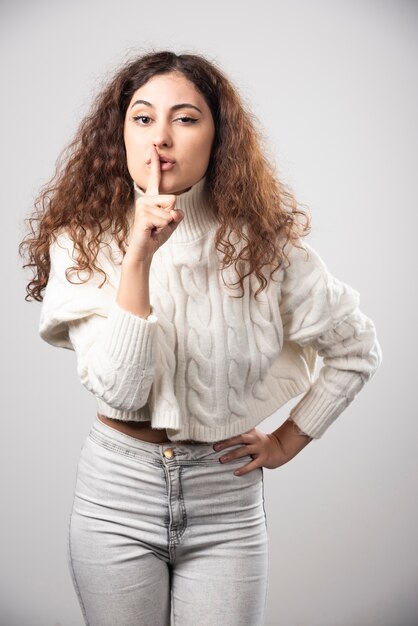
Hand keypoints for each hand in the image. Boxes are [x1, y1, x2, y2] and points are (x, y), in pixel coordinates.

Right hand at [124, 145, 183, 262]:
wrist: (144, 251)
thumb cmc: (156, 235)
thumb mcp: (172, 222)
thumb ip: (177, 213)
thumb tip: (174, 210)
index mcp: (152, 197)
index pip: (155, 178)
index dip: (155, 163)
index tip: (154, 147)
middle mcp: (145, 199)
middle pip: (172, 198)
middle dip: (171, 214)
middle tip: (159, 224)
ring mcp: (142, 207)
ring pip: (170, 210)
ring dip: (166, 223)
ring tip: (155, 228)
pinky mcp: (143, 216)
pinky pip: (165, 219)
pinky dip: (163, 228)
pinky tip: (151, 231)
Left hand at [213, 427, 289, 476]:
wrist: (280, 449)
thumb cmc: (261, 443)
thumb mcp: (253, 434)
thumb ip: (241, 432)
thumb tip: (223, 433)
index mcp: (251, 431)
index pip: (238, 430)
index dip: (227, 431)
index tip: (215, 433)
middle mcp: (255, 439)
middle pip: (239, 438)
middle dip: (226, 442)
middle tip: (215, 447)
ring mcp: (259, 449)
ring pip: (244, 450)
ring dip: (232, 455)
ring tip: (221, 460)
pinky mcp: (263, 459)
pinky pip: (252, 465)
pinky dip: (244, 469)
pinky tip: (235, 473)